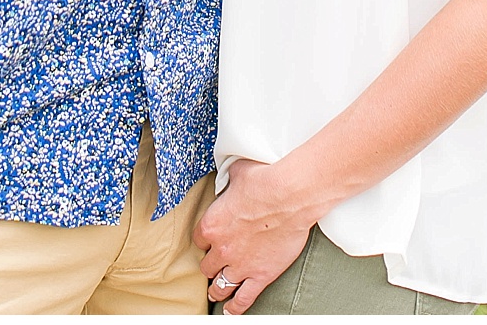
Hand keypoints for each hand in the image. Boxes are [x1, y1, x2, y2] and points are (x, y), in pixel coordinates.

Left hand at [194, 159, 316, 314]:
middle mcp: (221, 248)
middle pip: (207, 265)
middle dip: (210, 266)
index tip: (209, 243)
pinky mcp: (261, 275)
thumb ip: (228, 182)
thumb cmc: (263, 182)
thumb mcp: (235, 175)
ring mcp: (241, 265)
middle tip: (213, 268)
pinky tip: (231, 312)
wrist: (288, 197)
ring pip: (221, 285)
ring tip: (215, 294)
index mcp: (211, 225)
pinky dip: (236, 307)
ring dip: (217, 290)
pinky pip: (244, 298)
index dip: (205, 242)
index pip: (198, 240)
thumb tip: (232, 177)